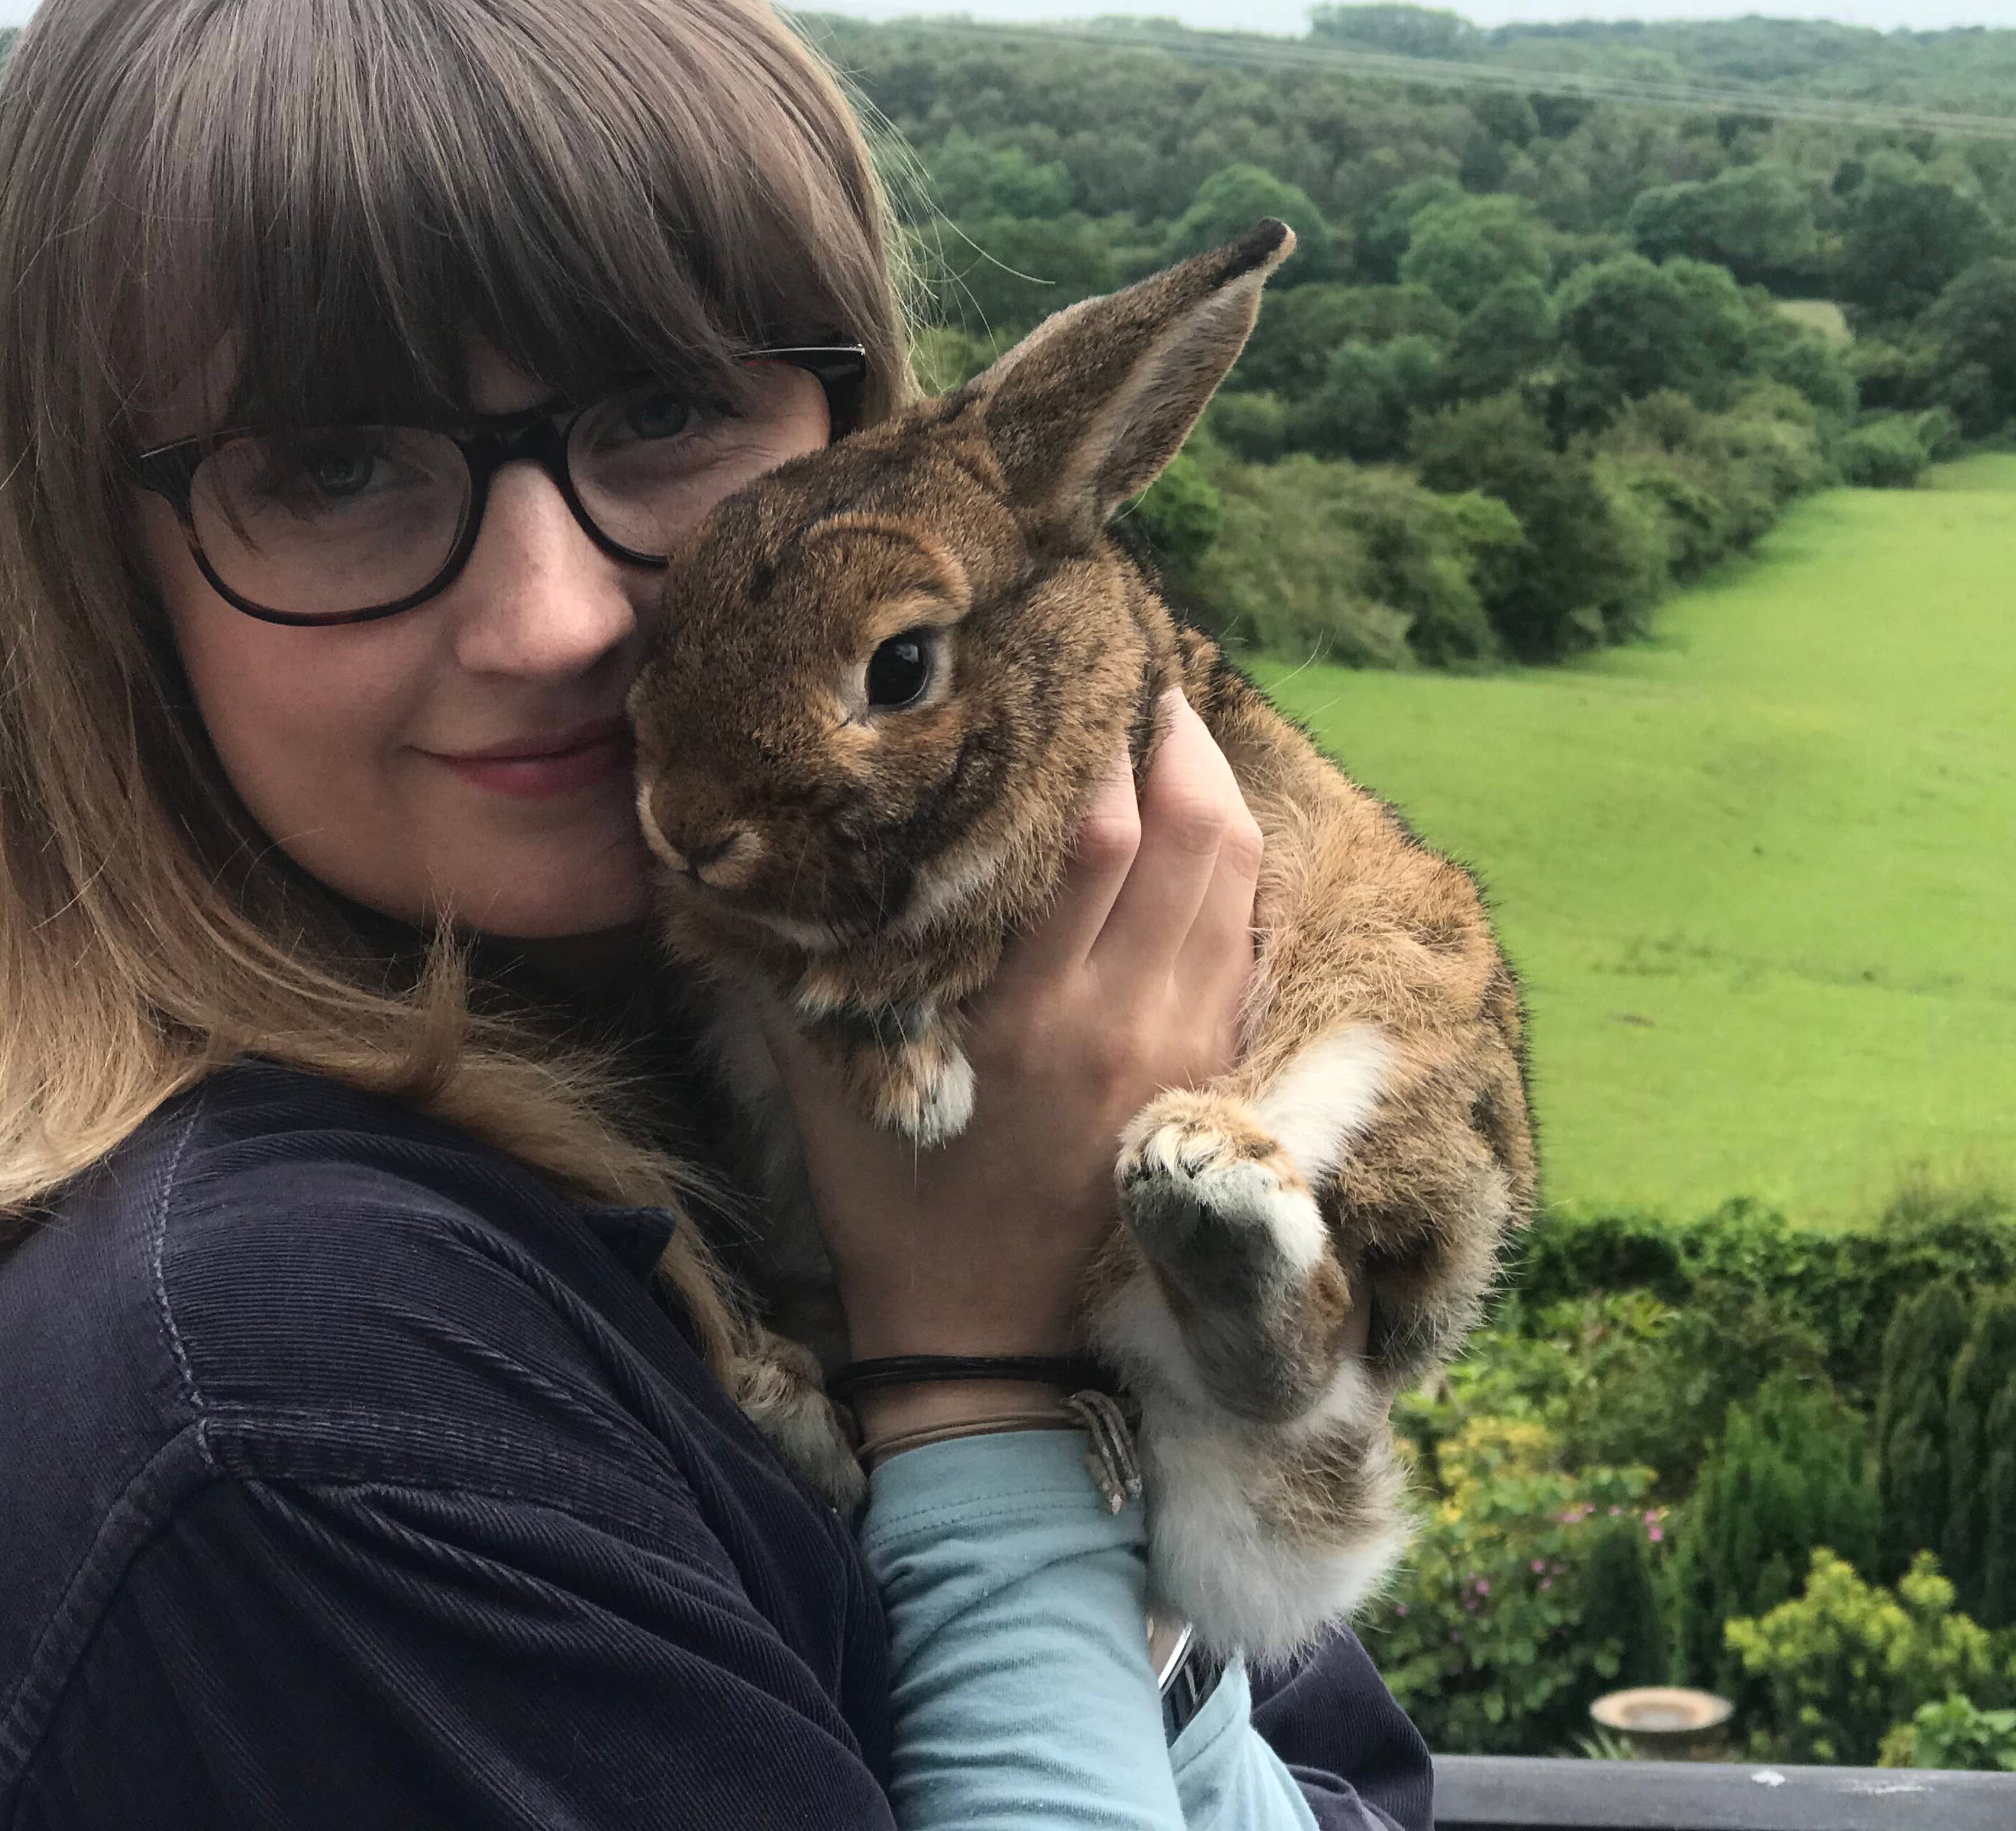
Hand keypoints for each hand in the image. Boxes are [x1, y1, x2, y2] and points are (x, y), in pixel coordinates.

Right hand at [775, 691, 1261, 1423]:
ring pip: (1237, 878)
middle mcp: (1123, 1015)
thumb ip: (818, 961)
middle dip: (1175, 739)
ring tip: (1172, 734)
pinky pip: (1246, 940)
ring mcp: (1185, 1044)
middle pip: (1195, 833)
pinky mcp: (1216, 1069)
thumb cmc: (897, 1198)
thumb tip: (769, 843)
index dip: (1099, 741)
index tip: (1069, 676)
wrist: (989, 1339)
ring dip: (1215, 792)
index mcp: (1027, 1010)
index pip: (1098, 835)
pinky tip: (1198, 834)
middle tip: (1137, 680)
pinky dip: (1231, 873)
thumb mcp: (831, 1078)